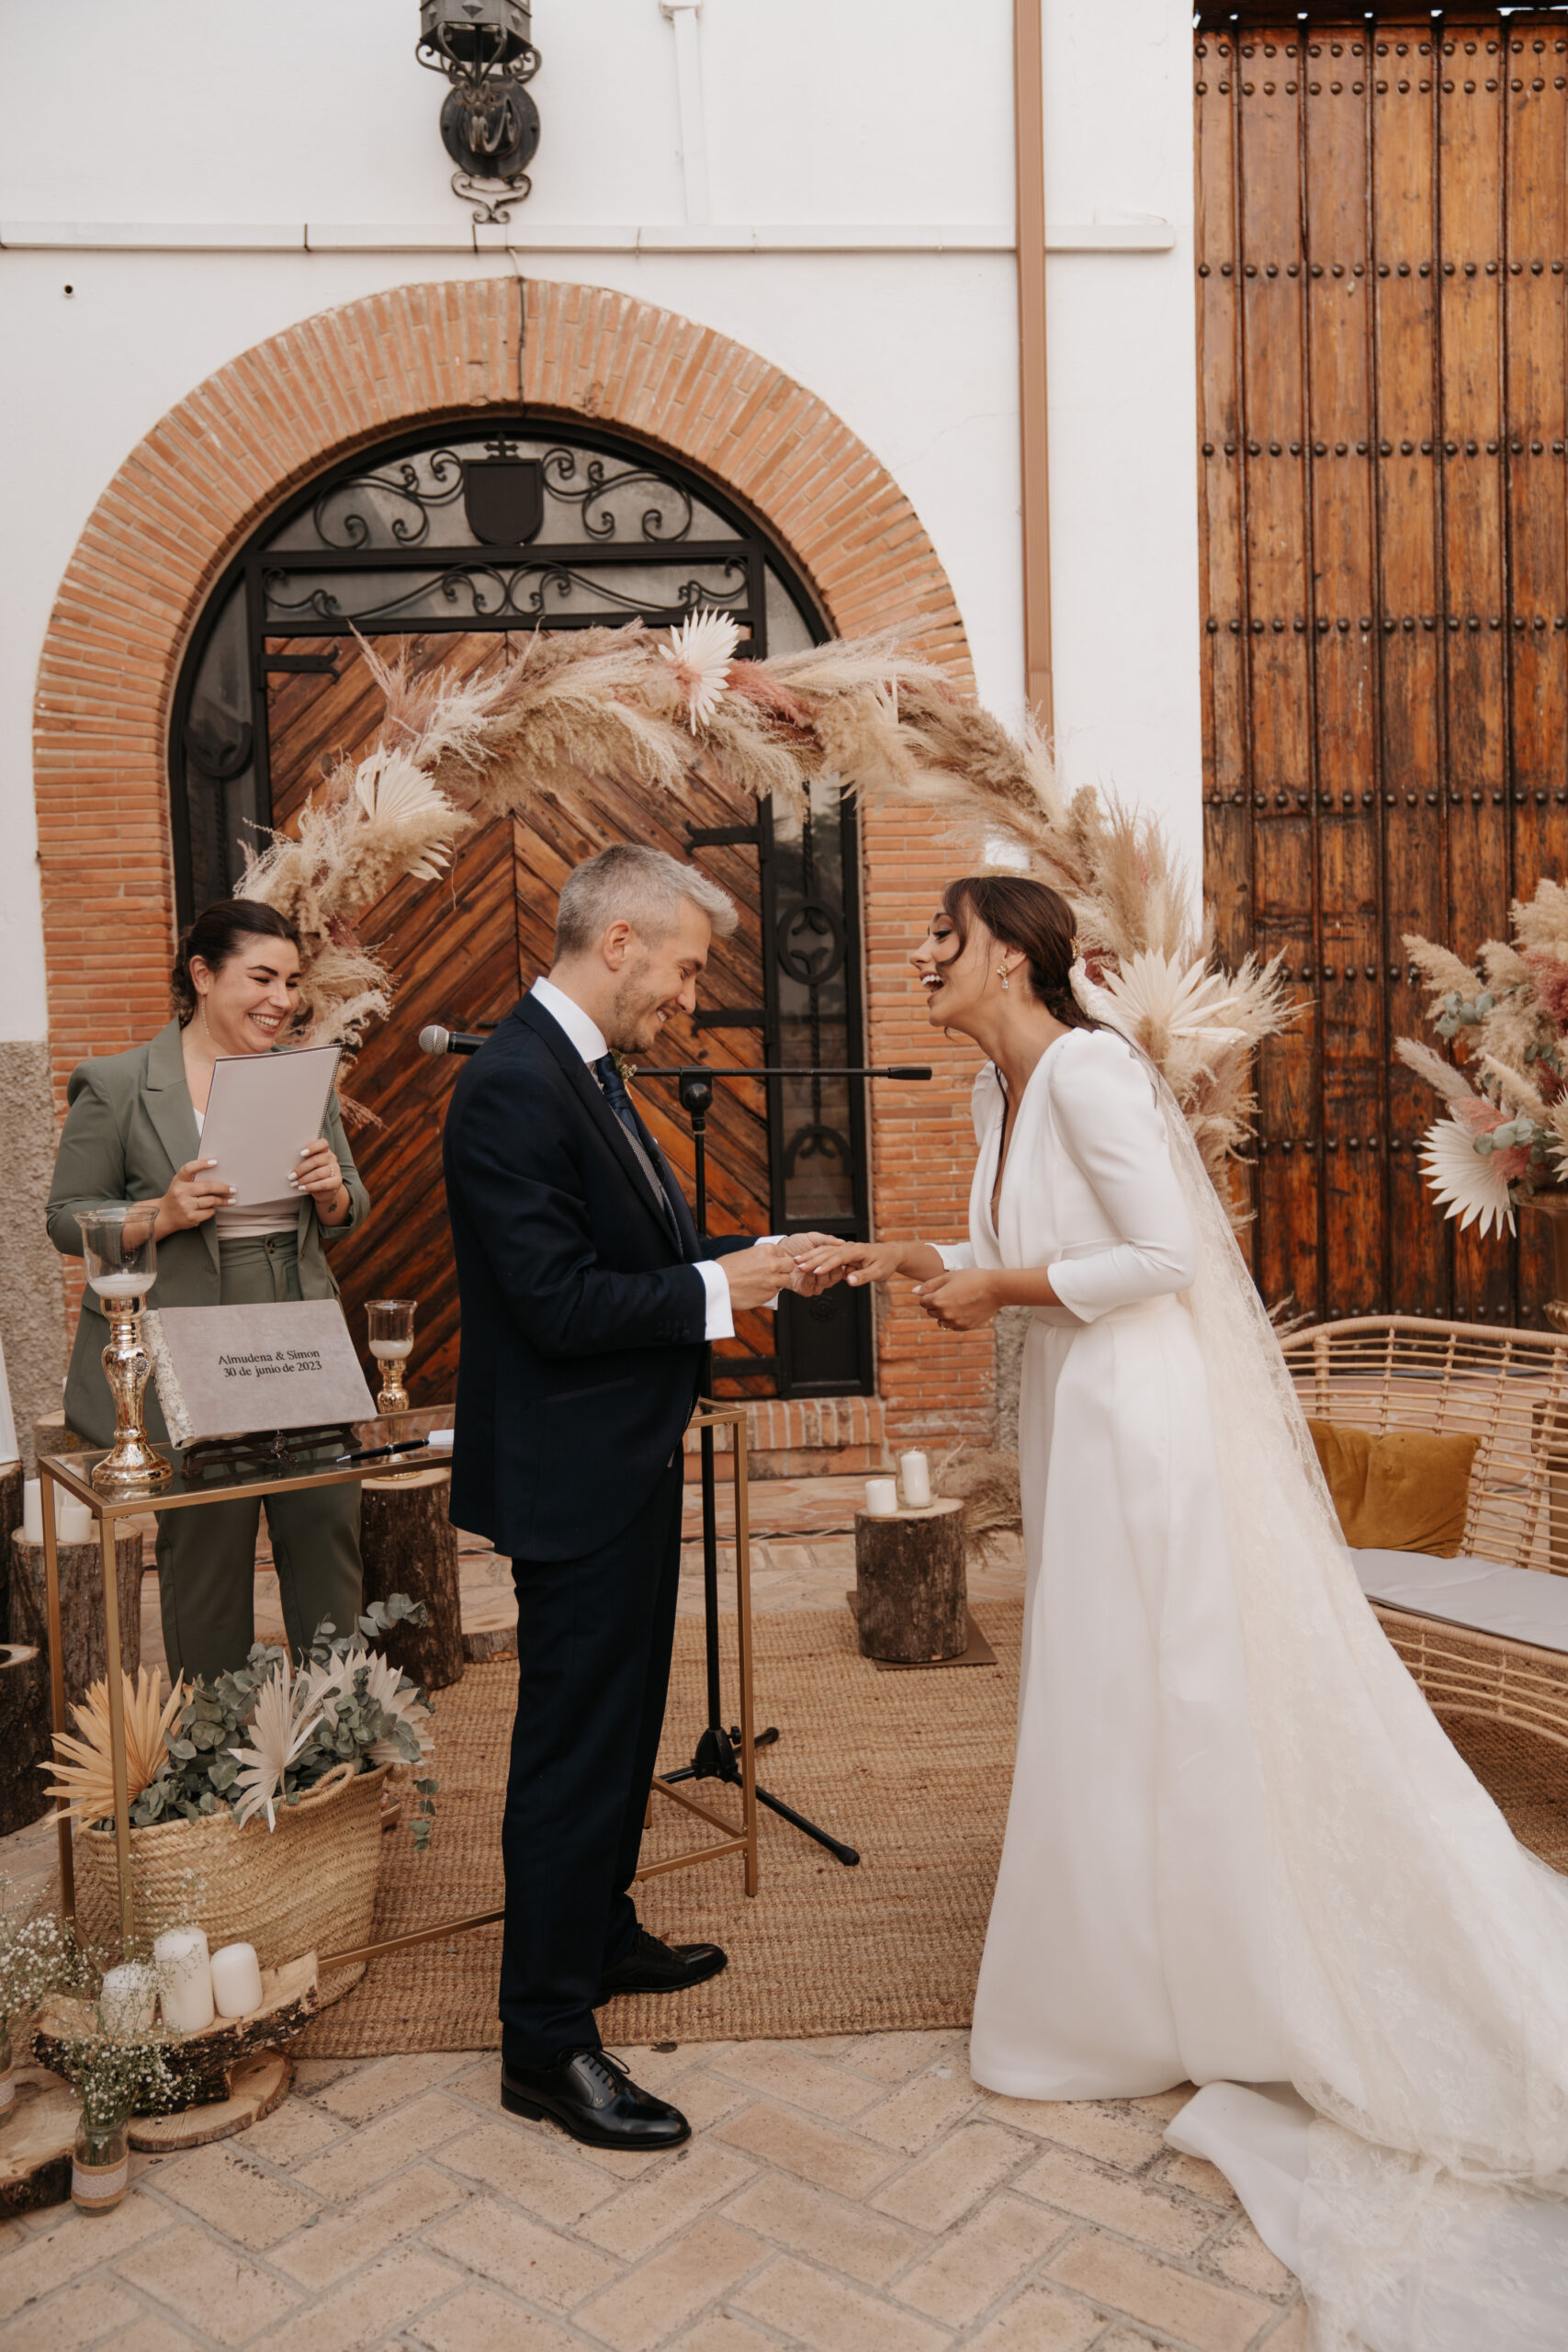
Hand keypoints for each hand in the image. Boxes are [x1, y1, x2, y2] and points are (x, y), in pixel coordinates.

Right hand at [157, 1156, 233, 1233]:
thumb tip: (216, 1173)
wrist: (165, 1216)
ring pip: (211, 1201)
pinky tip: (213, 1208)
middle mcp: (181, 1192)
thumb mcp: (180, 1184)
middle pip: (207, 1187)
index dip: (202, 1164)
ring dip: (223, 1201)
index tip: (215, 1162)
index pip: (189, 1169)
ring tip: (231, 1200)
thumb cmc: (177, 1197)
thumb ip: (193, 1178)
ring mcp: (185, 1205)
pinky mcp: (191, 1217)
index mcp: (178, 1181)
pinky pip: (209, 1212)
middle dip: (223, 1188)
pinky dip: (212, 1210)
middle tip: (233, 1189)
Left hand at [292, 1138, 346, 1216]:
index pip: (322, 1143)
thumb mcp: (308, 1165)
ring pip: (319, 1173)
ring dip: (304, 1179)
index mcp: (324, 1150)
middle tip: (290, 1176)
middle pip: (316, 1160)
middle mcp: (331, 1158)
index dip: (312, 1147)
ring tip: (294, 1183)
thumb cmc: (311, 1173)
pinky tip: (302, 1188)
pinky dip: (311, 1186)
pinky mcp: (337, 1181)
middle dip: (301, 1169)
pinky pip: (323, 1184)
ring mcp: (335, 1169)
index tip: (301, 1154)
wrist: (325, 1190)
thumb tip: (286, 1162)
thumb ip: (302, 1160)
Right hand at [721, 1242, 800, 1312]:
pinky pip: (776, 1292)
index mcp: (767, 1250)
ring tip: (762, 1281)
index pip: (784, 1254)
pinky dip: (769, 1291)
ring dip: (777, 1281)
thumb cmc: (726, 1268)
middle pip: (790, 1266)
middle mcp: (773, 1264)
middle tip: (772, 1273)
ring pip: (785, 1280)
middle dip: (783, 1269)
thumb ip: (763, 1256)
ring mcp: (772, 1280)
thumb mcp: (746, 1253)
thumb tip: (771, 1260)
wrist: (716, 1284)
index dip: (778, 1259)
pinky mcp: (769, 1294)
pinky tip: (756, 1289)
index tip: (771, 1263)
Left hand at [777, 1231, 843, 1298]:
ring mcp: (814, 1282)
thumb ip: (827, 1240)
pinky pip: (812, 1288)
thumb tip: (841, 1242)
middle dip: (827, 1267)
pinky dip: (809, 1279)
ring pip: (825, 1283)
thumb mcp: (812, 1238)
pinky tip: (805, 1271)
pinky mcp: (804, 1288)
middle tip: (821, 1260)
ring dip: (818, 1273)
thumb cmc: (794, 1243)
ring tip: (810, 1265)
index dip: (838, 1262)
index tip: (835, 1255)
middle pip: (834, 1277)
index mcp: (827, 1263)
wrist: (779, 1250)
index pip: (840, 1266)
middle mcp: (822, 1274)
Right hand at [790, 1240, 913, 1289]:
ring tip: (796, 1262)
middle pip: (827, 1252)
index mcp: (858, 1251)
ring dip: (810, 1256)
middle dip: (813, 1259)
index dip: (827, 1264)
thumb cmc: (885, 1263)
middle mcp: (849, 1247)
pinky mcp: (842, 1251)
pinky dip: (814, 1256)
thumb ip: (863, 1276)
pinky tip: (804, 1260)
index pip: (839, 1257)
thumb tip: (849, 1280)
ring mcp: (845, 1248)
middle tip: (799, 1267)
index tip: (815, 1271)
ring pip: (824, 1251)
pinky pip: (826, 1252)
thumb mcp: (878, 1272)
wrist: (890, 1254)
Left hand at [912, 1267, 999, 1331]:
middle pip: (930, 1312)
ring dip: (945, 1313)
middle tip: (951, 1294)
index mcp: (938, 1300)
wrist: (996, 1289)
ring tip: (959, 1301)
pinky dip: (955, 1319)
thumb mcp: (949, 1277)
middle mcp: (944, 1314)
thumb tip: (913, 1292)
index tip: (942, 1289)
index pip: (923, 1302)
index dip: (930, 1294)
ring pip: (941, 1320)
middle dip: (936, 1304)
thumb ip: (929, 1285)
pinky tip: (965, 1309)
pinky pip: (953, 1326)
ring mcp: (955, 1322)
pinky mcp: (965, 1327)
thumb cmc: (972, 1278)